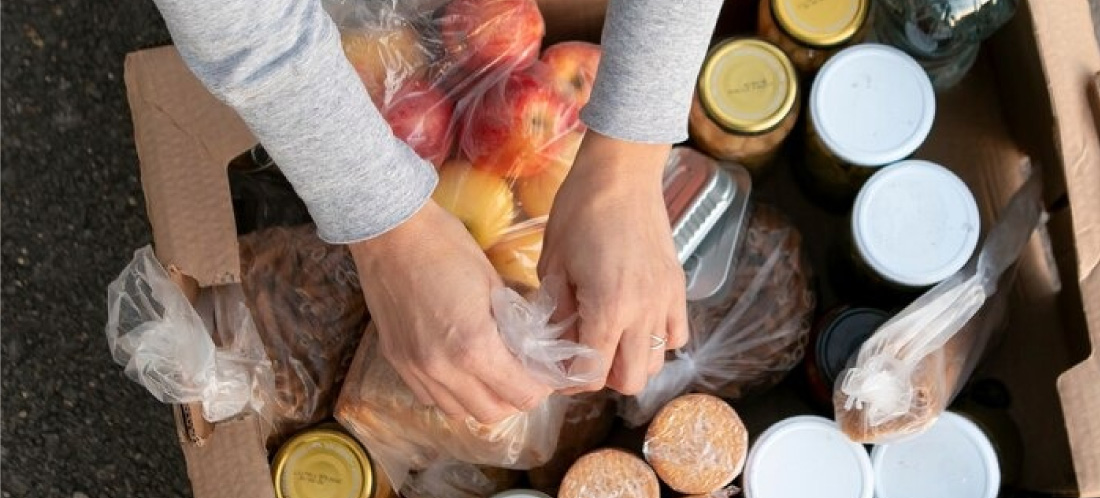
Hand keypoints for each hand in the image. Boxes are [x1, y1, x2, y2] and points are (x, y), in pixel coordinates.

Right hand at [349, 201, 552, 422]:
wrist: (390, 232)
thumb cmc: (446, 246)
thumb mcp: (494, 283)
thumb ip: (514, 324)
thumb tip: (531, 348)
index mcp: (474, 347)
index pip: (521, 394)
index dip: (540, 386)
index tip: (544, 371)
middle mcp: (442, 369)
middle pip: (493, 413)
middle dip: (515, 397)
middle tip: (523, 374)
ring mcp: (415, 369)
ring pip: (459, 412)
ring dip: (482, 399)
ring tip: (491, 373)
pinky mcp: (396, 361)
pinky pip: (430, 397)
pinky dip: (451, 392)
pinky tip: (459, 368)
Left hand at [538, 131, 688, 394]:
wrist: (622, 173)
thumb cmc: (579, 211)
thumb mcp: (554, 264)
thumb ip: (557, 311)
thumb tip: (556, 343)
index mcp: (607, 307)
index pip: (592, 374)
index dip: (571, 379)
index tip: (558, 369)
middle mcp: (643, 311)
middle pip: (631, 381)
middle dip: (603, 377)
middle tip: (583, 356)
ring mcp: (665, 300)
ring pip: (656, 362)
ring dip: (631, 361)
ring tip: (609, 340)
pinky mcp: (678, 287)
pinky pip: (677, 334)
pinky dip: (658, 340)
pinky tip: (636, 323)